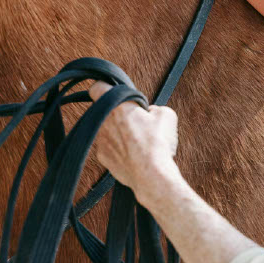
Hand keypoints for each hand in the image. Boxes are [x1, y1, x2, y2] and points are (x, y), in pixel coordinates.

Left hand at [89, 81, 179, 205]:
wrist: (151, 174)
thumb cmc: (157, 142)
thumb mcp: (166, 114)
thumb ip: (154, 108)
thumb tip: (149, 113)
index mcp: (117, 105)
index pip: (97, 88)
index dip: (105, 88)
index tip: (114, 92)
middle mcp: (104, 121)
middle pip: (104, 110)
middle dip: (116, 113)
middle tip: (133, 119)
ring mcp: (101, 140)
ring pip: (106, 130)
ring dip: (116, 132)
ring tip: (136, 140)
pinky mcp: (103, 157)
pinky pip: (108, 148)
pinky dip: (117, 149)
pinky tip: (133, 154)